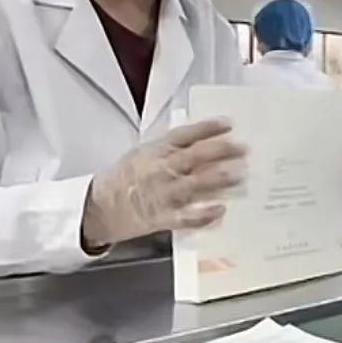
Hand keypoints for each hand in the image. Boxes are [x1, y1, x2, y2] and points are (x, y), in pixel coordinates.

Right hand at [81, 118, 246, 251]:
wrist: (97, 207)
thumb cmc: (124, 178)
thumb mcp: (143, 153)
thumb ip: (170, 148)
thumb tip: (203, 141)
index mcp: (155, 151)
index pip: (185, 135)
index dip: (207, 128)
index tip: (229, 124)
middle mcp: (161, 170)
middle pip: (195, 157)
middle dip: (222, 151)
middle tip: (244, 149)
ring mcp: (162, 194)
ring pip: (196, 185)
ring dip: (220, 180)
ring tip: (241, 176)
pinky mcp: (161, 218)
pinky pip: (186, 217)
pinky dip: (204, 214)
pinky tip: (221, 210)